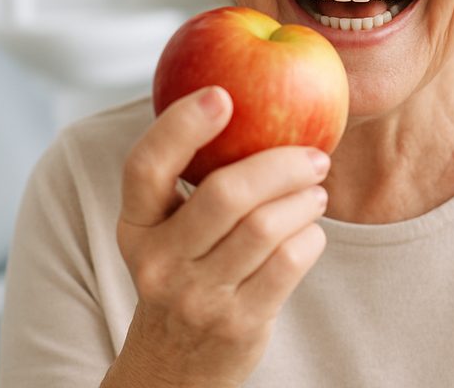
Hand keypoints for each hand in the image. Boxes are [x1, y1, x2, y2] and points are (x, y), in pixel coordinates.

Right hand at [102, 86, 329, 387]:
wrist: (172, 369)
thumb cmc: (182, 273)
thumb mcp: (165, 232)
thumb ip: (191, 179)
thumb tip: (246, 93)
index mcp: (136, 227)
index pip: (146, 167)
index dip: (181, 126)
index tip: (222, 94)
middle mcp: (158, 262)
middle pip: (226, 194)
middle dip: (281, 163)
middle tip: (314, 154)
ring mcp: (197, 296)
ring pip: (266, 227)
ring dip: (304, 200)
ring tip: (317, 192)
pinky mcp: (238, 323)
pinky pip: (289, 261)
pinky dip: (310, 237)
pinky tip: (310, 232)